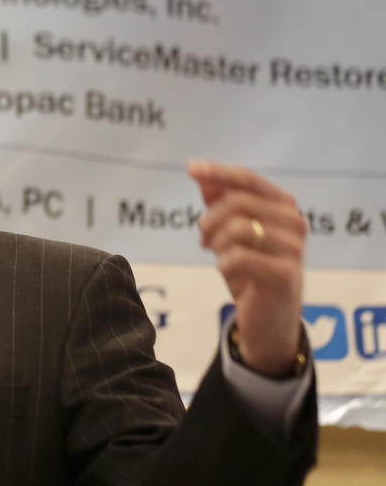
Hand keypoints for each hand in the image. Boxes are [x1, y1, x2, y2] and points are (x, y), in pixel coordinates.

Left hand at [188, 160, 307, 376]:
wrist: (268, 318)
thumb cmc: (250, 270)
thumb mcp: (230, 232)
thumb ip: (219, 201)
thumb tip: (200, 173)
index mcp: (283, 206)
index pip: (248, 179)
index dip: (218, 172)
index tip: (191, 168)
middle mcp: (294, 222)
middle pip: (237, 202)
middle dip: (209, 220)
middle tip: (204, 238)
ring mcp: (293, 248)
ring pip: (237, 228)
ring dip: (217, 243)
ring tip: (218, 256)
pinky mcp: (285, 274)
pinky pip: (238, 257)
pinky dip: (223, 264)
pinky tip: (228, 272)